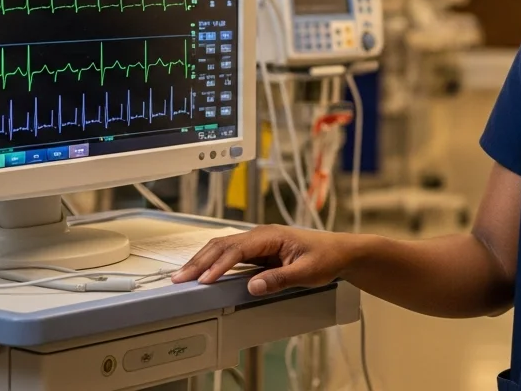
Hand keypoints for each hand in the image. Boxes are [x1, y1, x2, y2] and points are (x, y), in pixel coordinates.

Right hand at [170, 225, 359, 295]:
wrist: (341, 252)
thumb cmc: (327, 258)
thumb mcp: (307, 272)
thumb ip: (280, 279)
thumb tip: (252, 286)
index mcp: (271, 235)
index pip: (237, 249)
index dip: (219, 265)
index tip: (204, 279)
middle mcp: (261, 235)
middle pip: (223, 245)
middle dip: (200, 261)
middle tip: (179, 278)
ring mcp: (259, 242)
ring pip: (223, 247)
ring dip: (203, 261)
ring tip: (183, 276)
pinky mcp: (259, 251)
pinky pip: (231, 254)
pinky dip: (214, 262)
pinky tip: (203, 273)